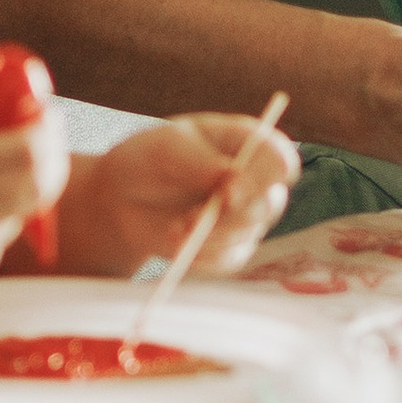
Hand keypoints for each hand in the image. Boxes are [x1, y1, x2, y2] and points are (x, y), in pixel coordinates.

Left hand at [59, 112, 300, 277]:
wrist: (121, 198)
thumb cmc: (148, 159)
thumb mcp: (167, 148)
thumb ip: (201, 160)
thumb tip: (234, 178)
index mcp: (247, 143)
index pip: (280, 158)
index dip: (269, 176)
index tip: (233, 189)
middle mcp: (254, 179)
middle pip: (272, 201)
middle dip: (236, 212)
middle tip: (199, 215)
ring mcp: (245, 215)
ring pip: (248, 233)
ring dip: (211, 235)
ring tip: (175, 228)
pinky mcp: (229, 246)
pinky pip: (230, 259)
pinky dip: (204, 257)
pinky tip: (178, 245)